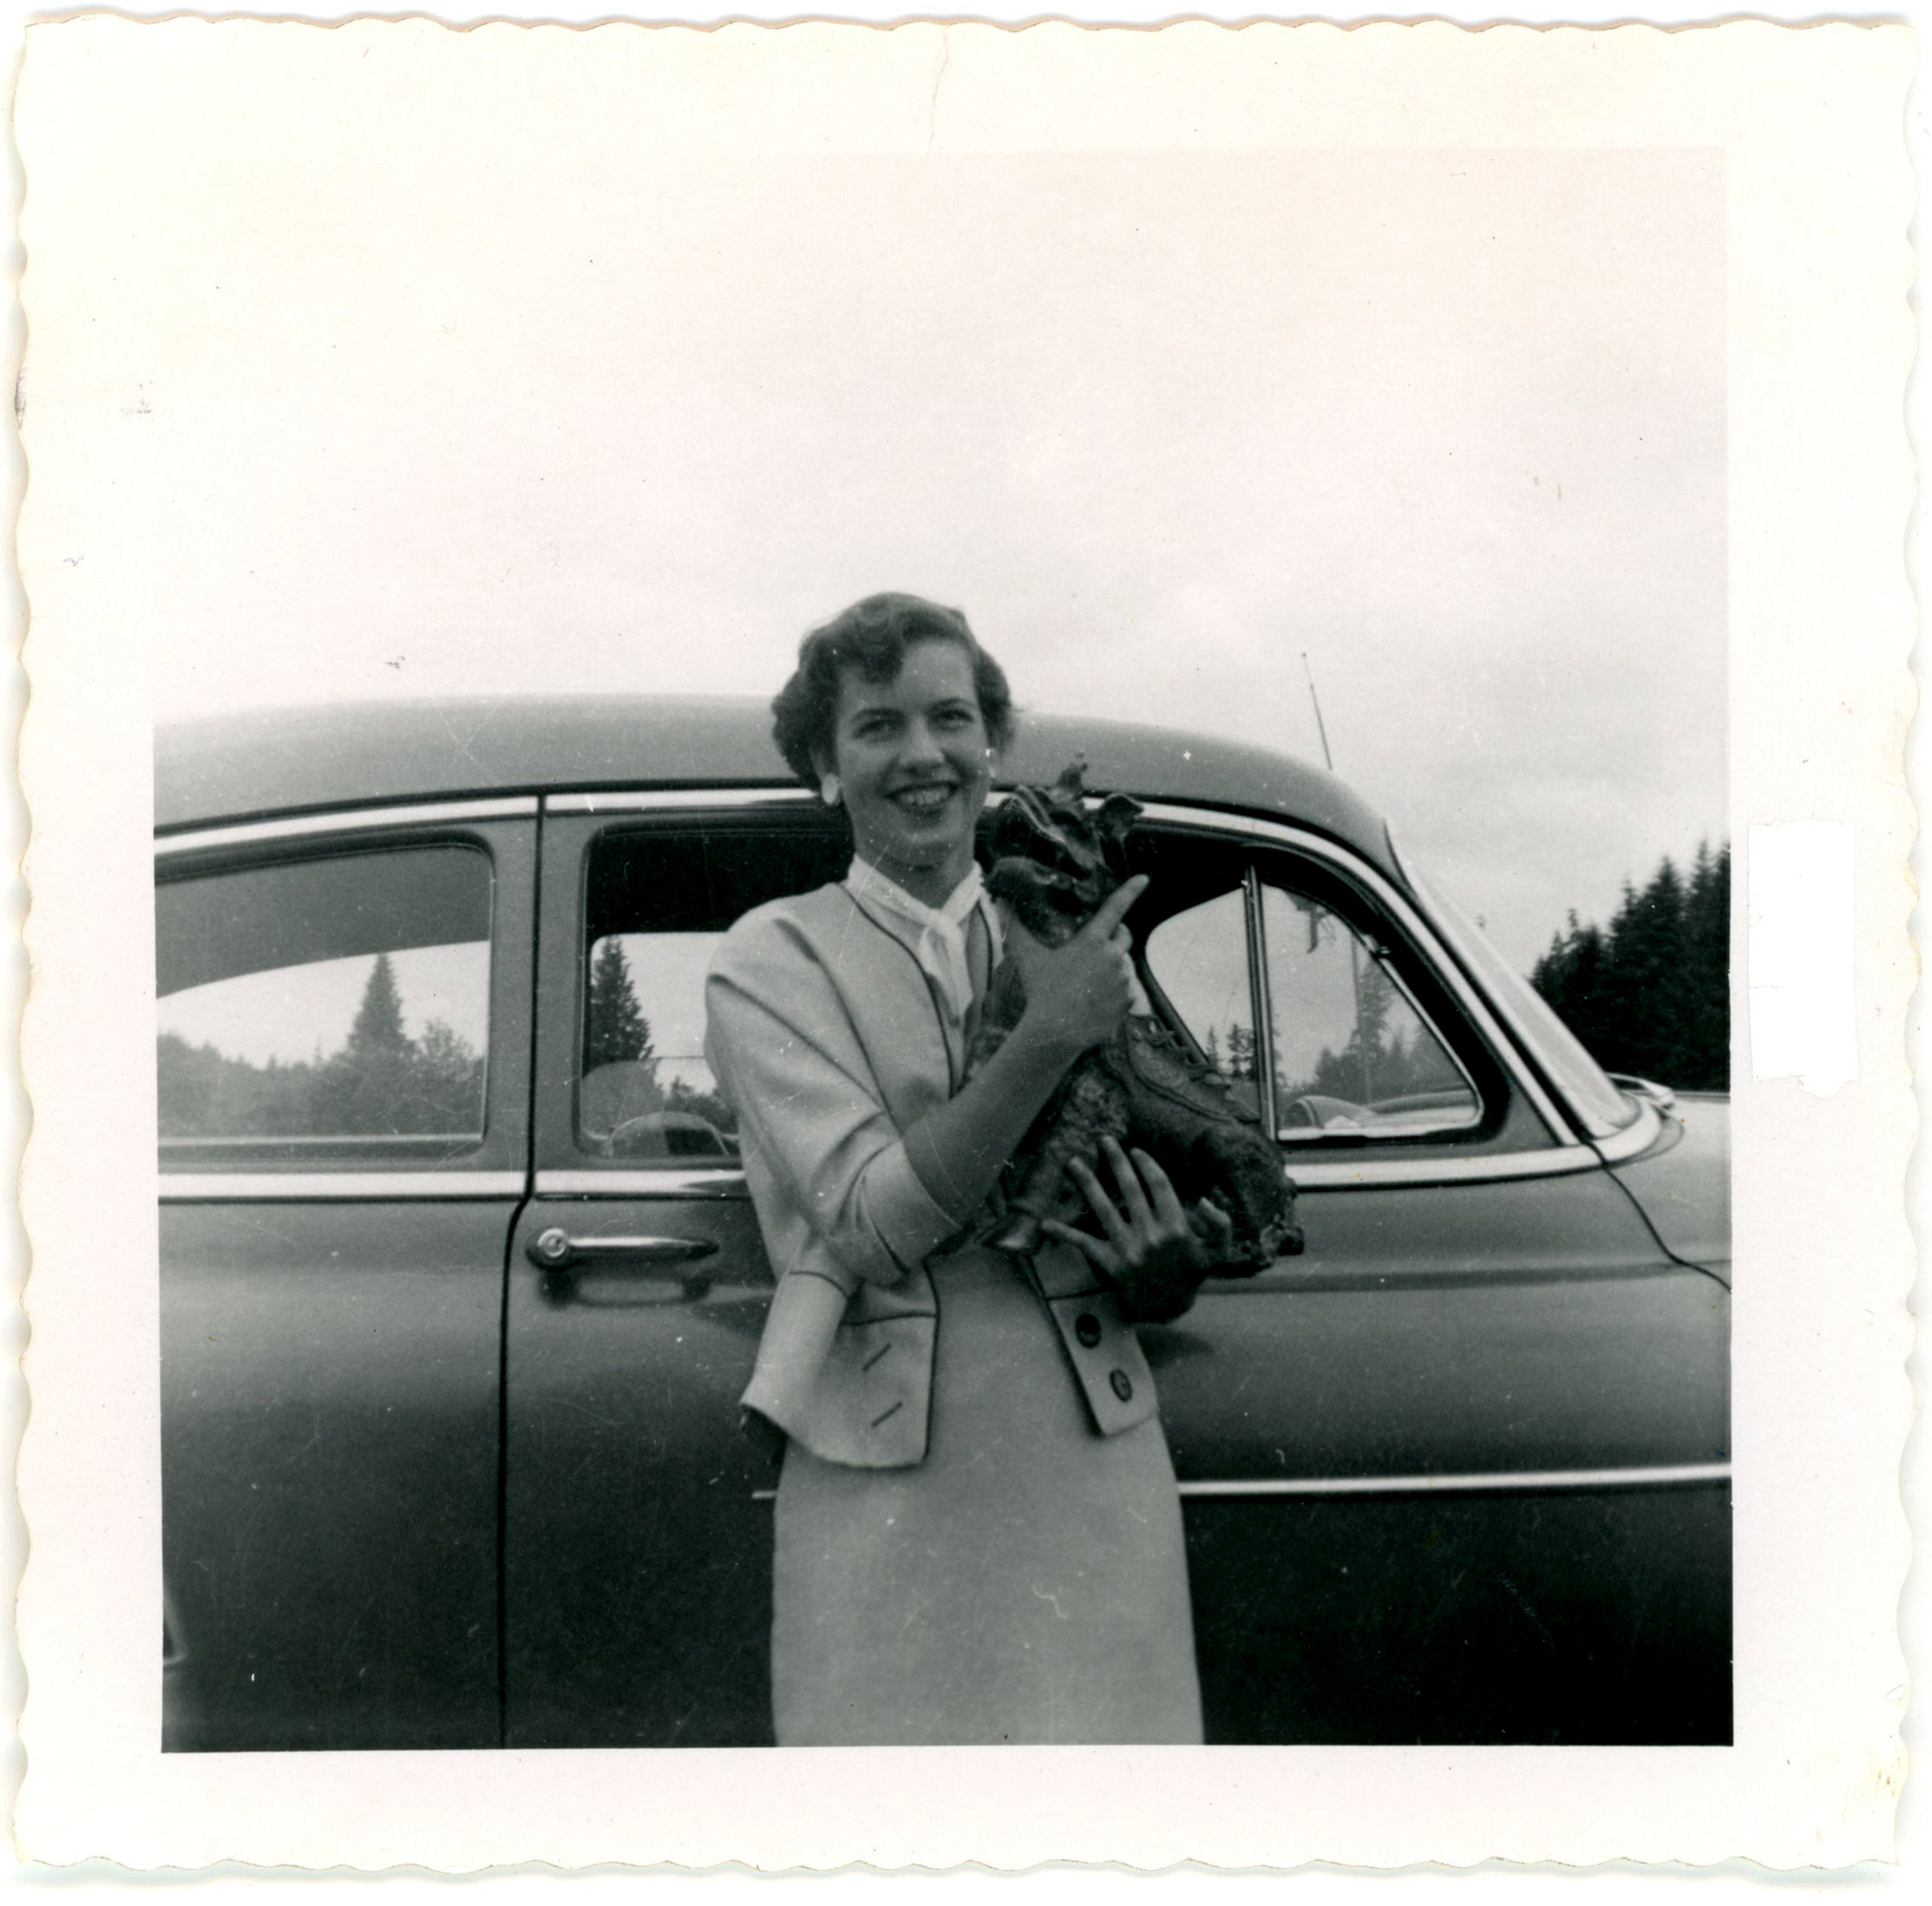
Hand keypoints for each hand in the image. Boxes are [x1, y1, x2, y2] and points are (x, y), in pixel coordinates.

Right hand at [1008, 874, 1148, 1061]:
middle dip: (1116, 935)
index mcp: (1093, 941)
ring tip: (1089, 983)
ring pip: (1123, 965)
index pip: (1116, 908)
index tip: (1144, 878)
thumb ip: (1016, 927)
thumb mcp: (1027, 957)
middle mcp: (1113, 956)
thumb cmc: (1041, 991)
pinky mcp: (1128, 1001)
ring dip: (1112, 967)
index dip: (1131, 890)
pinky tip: (1096, 1001)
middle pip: (1125, 935)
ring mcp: (1123, 980)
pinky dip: (1115, 992)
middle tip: (1097, 947)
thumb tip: (1001, 903)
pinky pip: (1126, 990)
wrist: (1055, 1032)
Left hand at [1041, 1135, 1230, 1321]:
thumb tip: (1204, 1199)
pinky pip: (1084, 1244)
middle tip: (1104, 1140)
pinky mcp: (1109, 1264)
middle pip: (1129, 1188)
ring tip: (1073, 1163)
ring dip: (1086, 1182)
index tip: (1135, 1151)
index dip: (1146, 1165)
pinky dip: (1064, 1233)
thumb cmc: (1191, 1276)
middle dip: (1115, 1160)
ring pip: (1103, 1208)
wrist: (1169, 1309)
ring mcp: (1127, 1249)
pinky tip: (1045, 1223)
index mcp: (1176, 1228)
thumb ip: (1220, 1225)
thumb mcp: (1217, 1252)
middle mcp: (1149, 1236)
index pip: (1159, 1185)